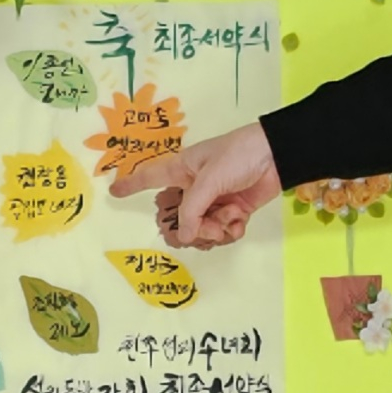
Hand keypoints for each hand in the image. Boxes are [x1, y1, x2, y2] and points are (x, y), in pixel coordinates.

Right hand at [119, 123, 281, 247]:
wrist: (278, 157)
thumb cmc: (238, 156)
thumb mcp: (209, 179)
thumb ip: (192, 209)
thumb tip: (183, 236)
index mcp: (180, 170)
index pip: (149, 178)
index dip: (131, 185)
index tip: (113, 192)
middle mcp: (192, 188)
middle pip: (176, 219)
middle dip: (189, 229)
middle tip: (205, 225)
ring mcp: (212, 202)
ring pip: (199, 230)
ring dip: (213, 231)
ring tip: (227, 220)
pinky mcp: (232, 212)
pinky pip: (221, 232)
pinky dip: (230, 231)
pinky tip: (239, 221)